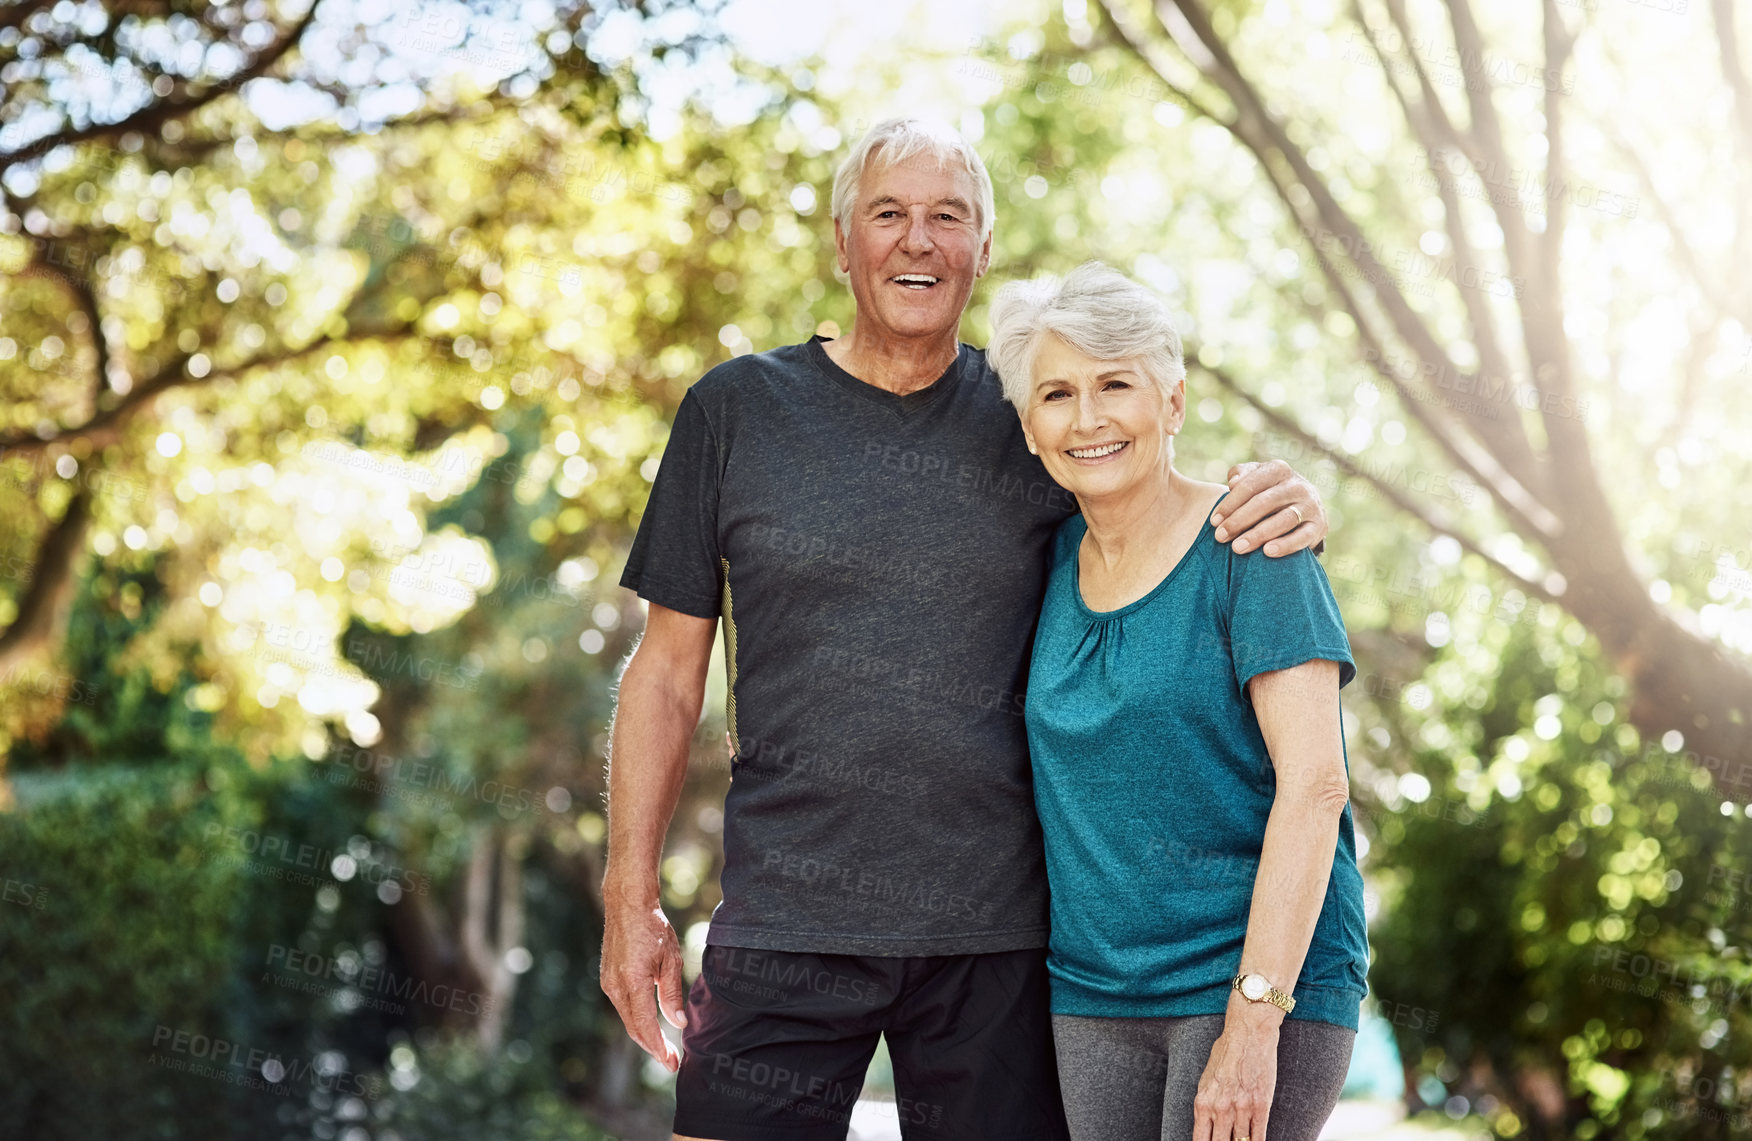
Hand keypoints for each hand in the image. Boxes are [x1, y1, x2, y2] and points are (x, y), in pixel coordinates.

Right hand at [599, 893, 687, 1071]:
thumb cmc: (653, 928)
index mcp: (632, 982)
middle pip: (634, 1028)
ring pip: (627, 1019)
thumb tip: (678, 1023)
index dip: (658, 1048)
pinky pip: (623, 1007)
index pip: (645, 1026)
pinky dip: (637, 1020)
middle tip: (672, 1061)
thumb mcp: (670, 959)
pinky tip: (651, 1025)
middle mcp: (615, 986)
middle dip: (653, 1048)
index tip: (672, 1063)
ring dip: (645, 1035)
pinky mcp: (607, 979)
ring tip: (665, 1048)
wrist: (627, 905)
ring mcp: (608, 983)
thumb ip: (672, 994)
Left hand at [1194, 1000, 1280, 1140]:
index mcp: (1203, 1102)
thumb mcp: (1207, 1079)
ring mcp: (1241, 1108)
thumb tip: (1208, 1124)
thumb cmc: (1226, 1052)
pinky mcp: (1261, 1105)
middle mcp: (1220, 1108)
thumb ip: (1207, 1103)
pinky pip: (1259, 1135)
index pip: (1200, 1140)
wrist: (1248, 1033)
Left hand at [1212, 459, 1326, 555]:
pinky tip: (1267, 553)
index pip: (1250, 485)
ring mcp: (1311, 505)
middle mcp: (1298, 485)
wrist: (1305, 507)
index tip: (1213, 521)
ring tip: (1237, 548)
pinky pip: (1303, 537)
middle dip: (1239, 521)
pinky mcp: (1319, 525)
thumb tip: (1234, 482)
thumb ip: (1241, 474)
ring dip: (1258, 535)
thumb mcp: (1256, 478)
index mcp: (1279, 469)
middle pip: (1264, 503)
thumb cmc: (1269, 492)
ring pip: (1283, 520)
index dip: (1229, 503)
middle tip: (1220, 537)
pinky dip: (1285, 545)